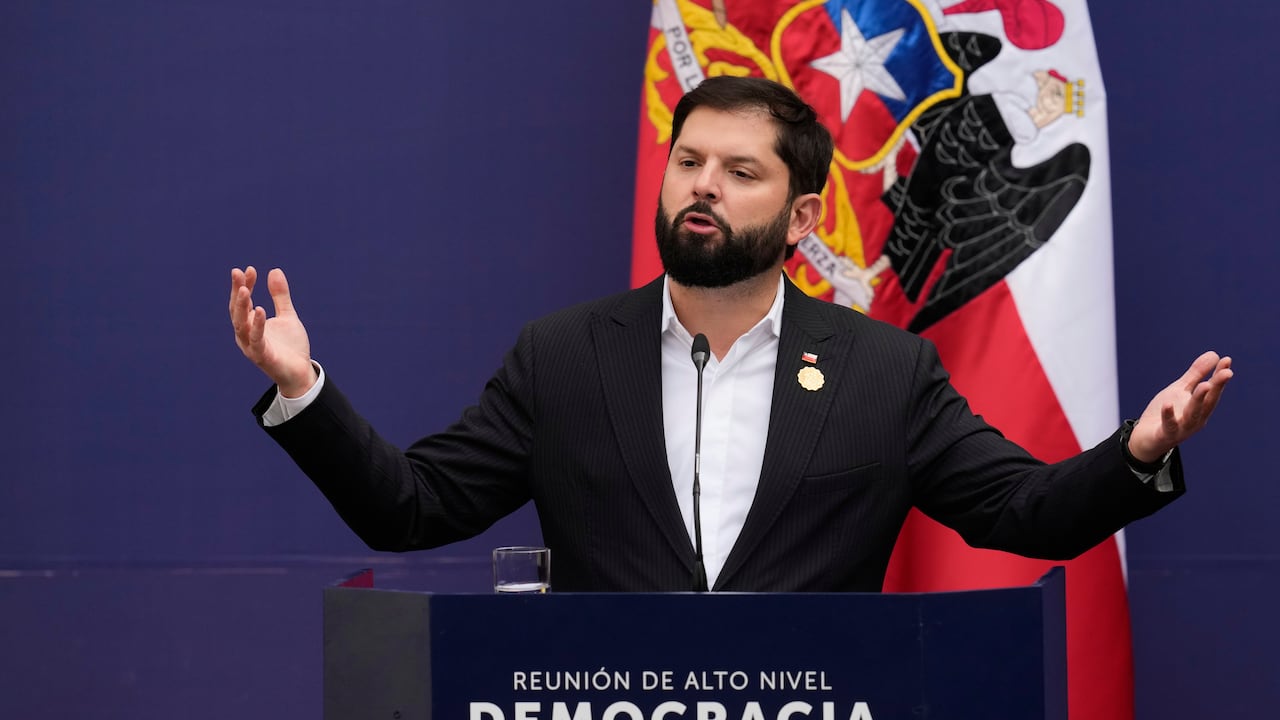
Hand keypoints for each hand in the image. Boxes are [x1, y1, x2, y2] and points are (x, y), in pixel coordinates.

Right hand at [229, 266, 317, 396]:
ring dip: (242, 306)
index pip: (243, 301)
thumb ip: (280, 296)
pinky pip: (257, 340)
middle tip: (238, 272)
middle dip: (237, 291)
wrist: (300, 372)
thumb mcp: (287, 315)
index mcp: (250, 324)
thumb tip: (274, 270)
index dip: (244, 284)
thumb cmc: (290, 346)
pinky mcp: (262, 357)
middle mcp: (246, 335)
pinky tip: (260, 310)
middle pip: (237, 310)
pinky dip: (257, 325)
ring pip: (241, 324)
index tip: (250, 269)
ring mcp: (251, 346)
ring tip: (245, 289)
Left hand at [1127, 351, 1233, 462]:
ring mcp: (1182, 428)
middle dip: (1218, 387)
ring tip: (1205, 385)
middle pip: (1209, 402)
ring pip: (1193, 414)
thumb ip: (1196, 374)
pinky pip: (1169, 426)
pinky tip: (1168, 404)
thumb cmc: (1166, 412)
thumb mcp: (1180, 390)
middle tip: (1227, 372)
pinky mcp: (1166, 434)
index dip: (1220, 376)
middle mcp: (1196, 418)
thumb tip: (1214, 354)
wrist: (1146, 438)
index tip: (1227, 359)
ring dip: (1199, 400)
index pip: (1213, 390)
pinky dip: (1169, 416)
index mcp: (1201, 407)